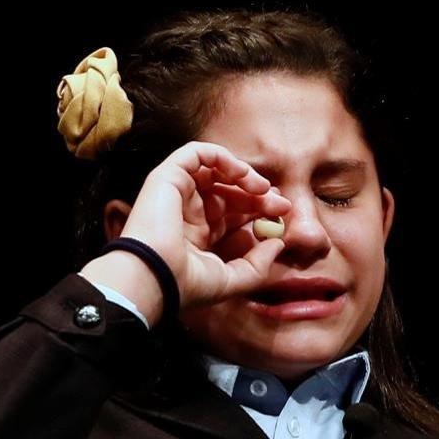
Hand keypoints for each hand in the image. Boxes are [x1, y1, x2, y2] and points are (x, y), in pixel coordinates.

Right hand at [116, 141, 291, 311]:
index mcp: (197, 234)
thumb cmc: (188, 284)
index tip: (283, 214)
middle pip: (229, 191)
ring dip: (243, 174)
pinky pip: (196, 153)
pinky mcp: (168, 177)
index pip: (233, 213)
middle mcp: (187, 211)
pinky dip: (221, 157)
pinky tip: (241, 174)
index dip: (258, 209)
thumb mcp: (232, 279)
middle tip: (281, 203)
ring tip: (263, 188)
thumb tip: (279, 243)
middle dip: (258, 195)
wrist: (156, 276)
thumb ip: (258, 264)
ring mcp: (177, 192)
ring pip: (215, 170)